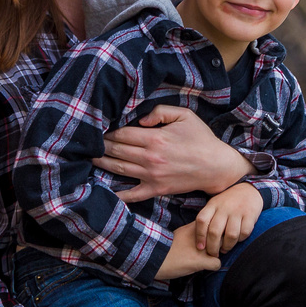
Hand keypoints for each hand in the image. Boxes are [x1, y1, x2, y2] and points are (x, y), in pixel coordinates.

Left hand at [96, 105, 254, 200]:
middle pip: (116, 151)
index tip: (99, 130)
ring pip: (119, 169)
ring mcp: (152, 175)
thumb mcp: (185, 116)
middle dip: (100, 146)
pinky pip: (132, 194)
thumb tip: (140, 120)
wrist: (217, 166)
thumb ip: (160, 112)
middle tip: (88, 143)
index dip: (108, 132)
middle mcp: (150, 158)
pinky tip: (104, 191)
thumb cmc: (201, 138)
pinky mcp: (156, 189)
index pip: (122, 134)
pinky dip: (117, 194)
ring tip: (90, 158)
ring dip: (102, 163)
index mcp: (155, 138)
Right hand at [155, 222, 220, 278]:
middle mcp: (200, 236)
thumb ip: (192, 232)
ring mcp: (201, 249)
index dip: (215, 231)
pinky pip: (217, 264)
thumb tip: (202, 235)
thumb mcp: (179, 234)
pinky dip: (213, 267)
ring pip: (221, 248)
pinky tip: (205, 267)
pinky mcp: (200, 261)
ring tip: (208, 258)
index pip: (214, 223)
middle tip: (212, 249)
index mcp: (194, 227)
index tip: (213, 237)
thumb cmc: (164, 248)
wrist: (153, 258)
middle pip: (221, 235)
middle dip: (219, 242)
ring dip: (216, 254)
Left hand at [195, 183, 263, 256]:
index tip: (200, 247)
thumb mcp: (215, 205)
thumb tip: (200, 240)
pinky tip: (237, 240)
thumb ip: (208, 218)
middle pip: (215, 231)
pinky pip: (244, 233)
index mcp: (212, 205)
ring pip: (230, 235)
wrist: (248, 190)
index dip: (199, 236)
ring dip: (227, 246)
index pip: (202, 221)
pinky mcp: (250, 215)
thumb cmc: (227, 201)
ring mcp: (238, 211)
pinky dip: (240, 240)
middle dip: (212, 247)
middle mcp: (224, 208)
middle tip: (213, 254)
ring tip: (225, 250)